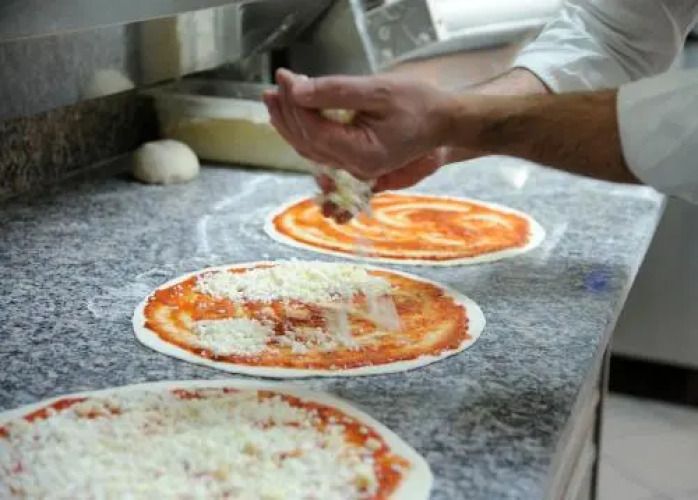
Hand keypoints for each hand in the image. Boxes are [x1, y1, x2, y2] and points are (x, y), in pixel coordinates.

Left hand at [262, 69, 453, 183]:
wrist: (442, 122)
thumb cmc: (418, 104)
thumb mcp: (377, 91)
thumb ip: (335, 92)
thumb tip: (296, 91)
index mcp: (362, 154)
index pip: (314, 131)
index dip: (294, 104)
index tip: (285, 77)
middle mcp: (355, 167)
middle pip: (307, 142)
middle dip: (287, 114)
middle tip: (271, 89)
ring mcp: (355, 168)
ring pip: (310, 148)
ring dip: (290, 124)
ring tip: (275, 100)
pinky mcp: (355, 160)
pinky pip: (321, 149)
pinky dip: (305, 132)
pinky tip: (295, 116)